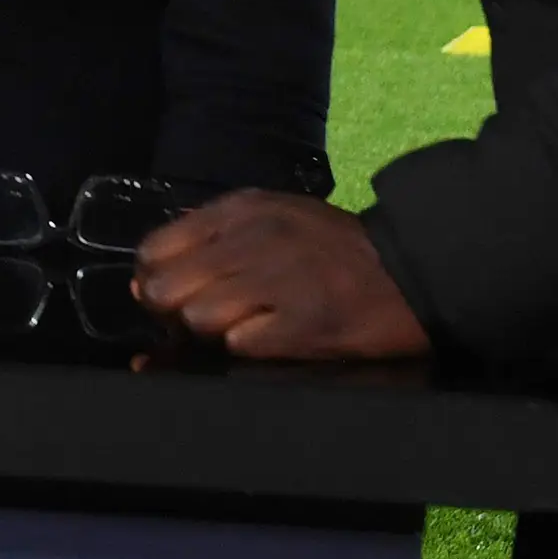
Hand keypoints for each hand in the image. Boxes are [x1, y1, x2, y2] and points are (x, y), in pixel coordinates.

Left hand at [129, 191, 429, 360]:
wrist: (412, 267)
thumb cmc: (333, 246)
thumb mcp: (270, 217)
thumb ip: (210, 239)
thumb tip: (145, 281)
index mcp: (239, 210)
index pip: (155, 249)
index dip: (153, 279)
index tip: (169, 294)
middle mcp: (251, 240)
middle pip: (166, 289)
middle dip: (171, 312)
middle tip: (197, 320)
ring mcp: (278, 282)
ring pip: (197, 319)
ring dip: (211, 333)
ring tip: (244, 326)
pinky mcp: (304, 325)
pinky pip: (240, 345)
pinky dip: (248, 348)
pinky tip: (272, 337)